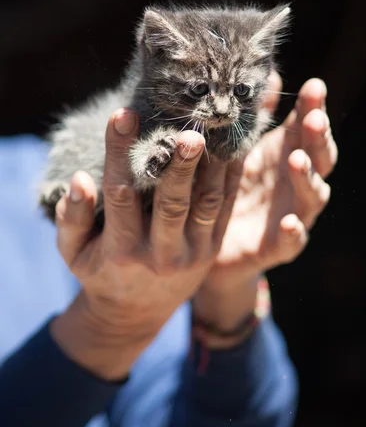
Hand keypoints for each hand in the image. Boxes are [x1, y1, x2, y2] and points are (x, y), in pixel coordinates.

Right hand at [51, 109, 238, 379]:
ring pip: (206, 205)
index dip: (120, 152)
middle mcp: (160, 254)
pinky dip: (230, 178)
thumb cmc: (100, 271)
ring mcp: (192, 253)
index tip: (123, 114)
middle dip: (182, 166)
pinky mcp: (212, 248)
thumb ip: (71, 217)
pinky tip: (233, 148)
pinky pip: (224, 210)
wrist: (136, 312)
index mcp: (122, 250)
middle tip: (190, 132)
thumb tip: (81, 178)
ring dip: (213, 168)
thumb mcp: (73, 252)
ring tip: (217, 133)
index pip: (120, 194)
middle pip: (172, 204)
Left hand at [192, 73, 337, 333]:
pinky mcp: (278, 246)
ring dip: (307, 178)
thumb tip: (266, 73)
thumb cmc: (232, 186)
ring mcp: (291, 213)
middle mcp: (296, 183)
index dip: (314, 108)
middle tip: (313, 119)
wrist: (212, 242)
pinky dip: (294, 232)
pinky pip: (292, 241)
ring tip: (296, 159)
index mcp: (287, 155)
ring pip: (311, 196)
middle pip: (318, 159)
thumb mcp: (241, 149)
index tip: (314, 86)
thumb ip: (255, 116)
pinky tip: (289, 222)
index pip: (308, 128)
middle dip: (317, 139)